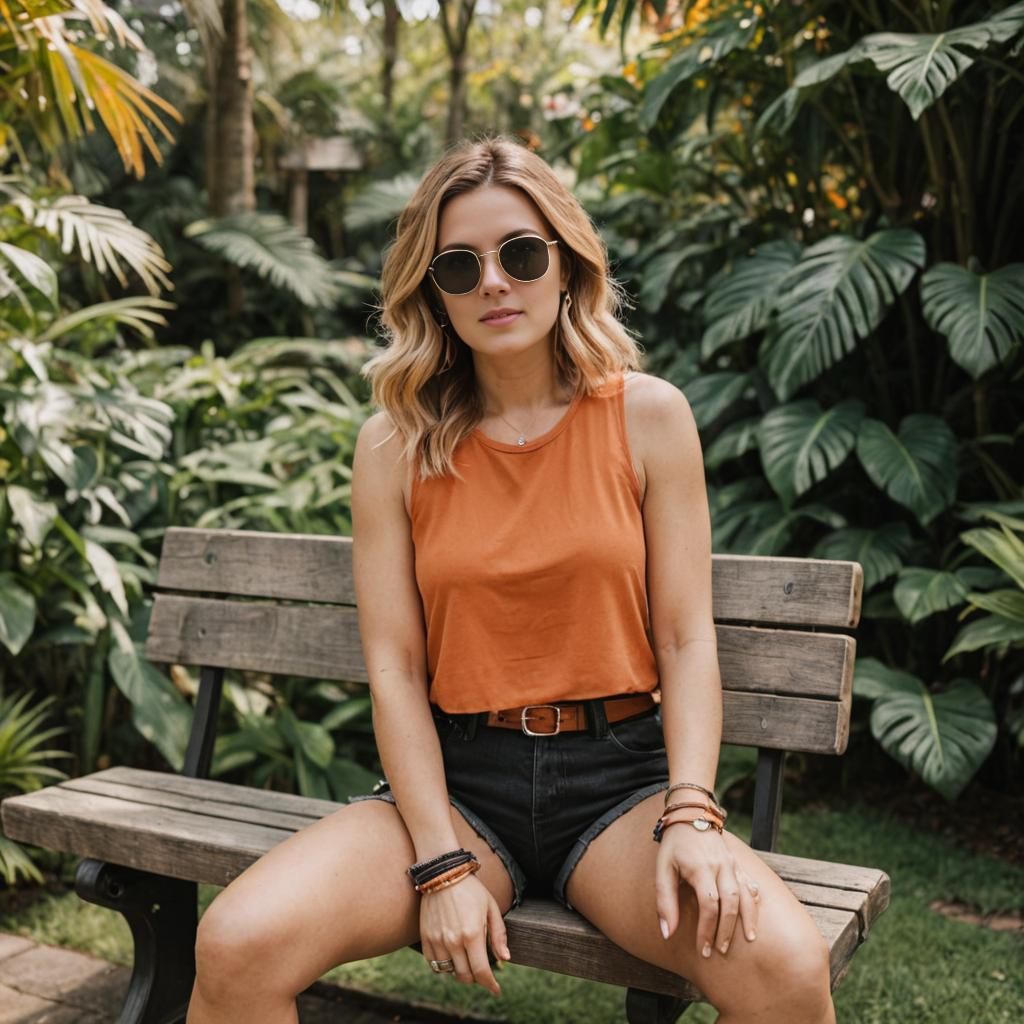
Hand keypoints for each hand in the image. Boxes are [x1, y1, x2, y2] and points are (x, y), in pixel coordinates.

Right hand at [419, 874, 509, 995]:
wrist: (443, 873)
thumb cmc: (471, 889)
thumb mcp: (491, 907)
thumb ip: (498, 935)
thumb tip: (505, 958)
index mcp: (472, 934)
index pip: (481, 971)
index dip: (490, 984)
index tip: (496, 989)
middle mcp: (453, 941)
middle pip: (465, 976)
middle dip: (476, 977)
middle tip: (482, 969)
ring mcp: (437, 940)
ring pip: (449, 972)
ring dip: (460, 971)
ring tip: (467, 960)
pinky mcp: (425, 938)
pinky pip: (433, 964)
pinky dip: (443, 966)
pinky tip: (452, 956)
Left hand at [655, 825, 759, 958]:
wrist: (691, 814)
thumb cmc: (674, 845)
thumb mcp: (662, 869)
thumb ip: (664, 901)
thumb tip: (667, 934)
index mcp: (700, 868)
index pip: (709, 905)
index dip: (706, 930)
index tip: (702, 950)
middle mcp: (720, 866)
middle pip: (730, 903)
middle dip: (727, 930)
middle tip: (721, 951)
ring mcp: (732, 863)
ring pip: (745, 895)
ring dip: (748, 918)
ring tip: (749, 939)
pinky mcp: (737, 862)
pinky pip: (750, 883)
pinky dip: (754, 900)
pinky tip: (755, 915)